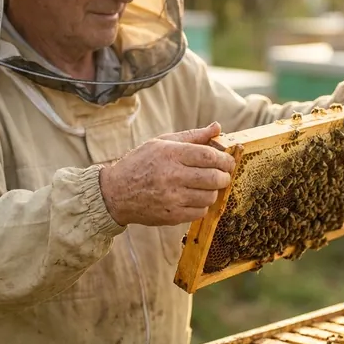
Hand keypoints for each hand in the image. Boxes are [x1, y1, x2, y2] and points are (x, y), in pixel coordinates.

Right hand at [99, 122, 235, 226]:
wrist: (115, 193)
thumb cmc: (140, 163)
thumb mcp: (161, 143)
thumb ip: (192, 136)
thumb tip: (217, 127)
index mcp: (170, 154)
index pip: (208, 155)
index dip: (225, 159)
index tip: (228, 161)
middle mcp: (172, 176)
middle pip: (214, 177)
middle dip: (224, 176)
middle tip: (222, 175)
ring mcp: (172, 198)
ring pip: (210, 196)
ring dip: (213, 191)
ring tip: (205, 186)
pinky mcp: (171, 215)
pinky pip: (200, 212)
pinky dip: (202, 205)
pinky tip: (194, 198)